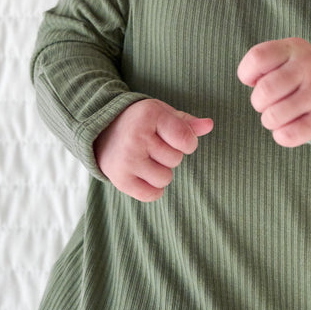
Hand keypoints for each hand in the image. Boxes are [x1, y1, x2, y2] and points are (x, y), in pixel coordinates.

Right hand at [94, 99, 212, 201]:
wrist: (100, 130)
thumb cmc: (140, 121)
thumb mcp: (162, 114)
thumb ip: (188, 122)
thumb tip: (209, 125)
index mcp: (150, 115)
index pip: (186, 140)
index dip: (187, 142)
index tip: (174, 138)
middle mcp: (137, 137)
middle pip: (176, 160)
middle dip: (169, 155)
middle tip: (151, 146)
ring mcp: (127, 160)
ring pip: (165, 178)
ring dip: (160, 171)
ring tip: (145, 158)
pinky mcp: (120, 179)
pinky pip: (152, 195)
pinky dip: (152, 189)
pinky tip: (142, 173)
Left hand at [237, 38, 310, 147]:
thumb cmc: (292, 74)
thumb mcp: (280, 57)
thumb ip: (261, 64)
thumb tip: (253, 83)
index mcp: (294, 48)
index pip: (257, 58)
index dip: (246, 74)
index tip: (255, 79)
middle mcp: (310, 68)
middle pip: (264, 90)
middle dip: (258, 101)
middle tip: (267, 101)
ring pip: (273, 116)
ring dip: (268, 120)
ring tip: (277, 114)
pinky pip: (287, 136)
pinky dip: (280, 135)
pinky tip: (287, 127)